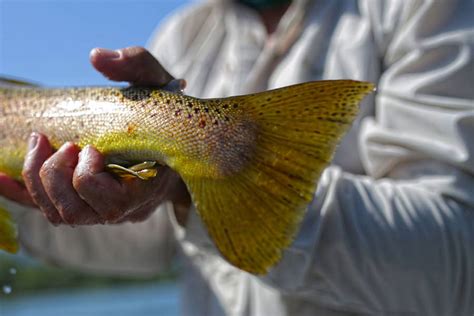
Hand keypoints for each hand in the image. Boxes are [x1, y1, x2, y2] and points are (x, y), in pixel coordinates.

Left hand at [0, 47, 190, 224]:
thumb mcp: (161, 84)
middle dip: (54, 174)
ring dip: (37, 179)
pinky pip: (46, 208)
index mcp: (147, 189)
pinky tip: (1, 176)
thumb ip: (137, 66)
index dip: (88, 174)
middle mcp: (124, 209)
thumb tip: (96, 57)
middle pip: (74, 212)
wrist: (172, 137)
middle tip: (62, 143)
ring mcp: (103, 210)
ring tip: (41, 142)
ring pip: (58, 214)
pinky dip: (19, 193)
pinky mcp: (86, 203)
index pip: (110, 204)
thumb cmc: (166, 113)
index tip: (92, 146)